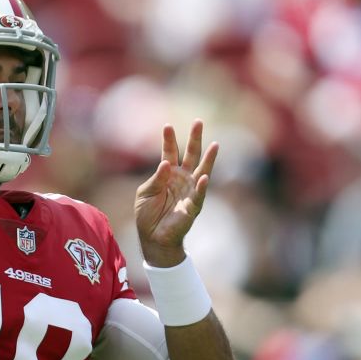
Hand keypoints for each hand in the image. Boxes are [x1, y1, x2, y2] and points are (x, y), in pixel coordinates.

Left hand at [135, 120, 217, 267]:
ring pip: (202, 170)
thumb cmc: (147, 214)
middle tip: (198, 122)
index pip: (169, 152)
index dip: (169, 139)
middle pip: (190, 155)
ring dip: (209, 159)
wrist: (152, 237)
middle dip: (195, 139)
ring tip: (215, 144)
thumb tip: (166, 163)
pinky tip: (205, 177)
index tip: (167, 125)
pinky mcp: (193, 205)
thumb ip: (156, 178)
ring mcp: (189, 191)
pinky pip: (199, 194)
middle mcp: (181, 179)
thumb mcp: (145, 193)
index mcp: (168, 173)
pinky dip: (202, 186)